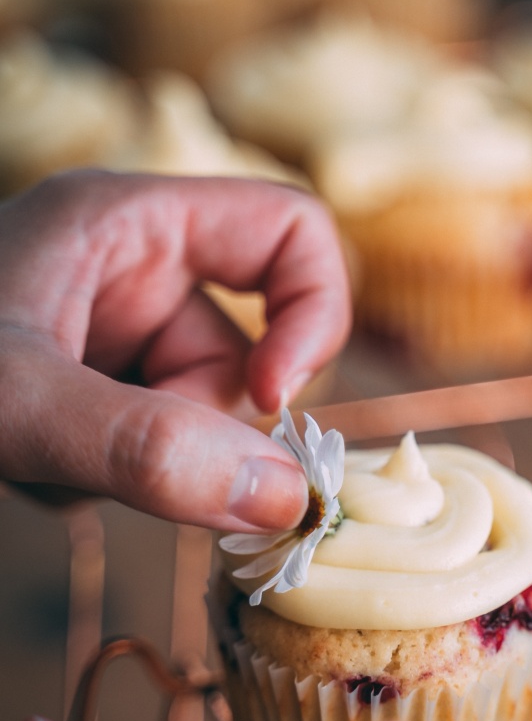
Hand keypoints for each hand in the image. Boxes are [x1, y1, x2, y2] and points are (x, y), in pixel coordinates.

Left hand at [0, 170, 351, 531]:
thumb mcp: (15, 405)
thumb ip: (147, 449)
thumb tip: (285, 498)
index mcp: (127, 222)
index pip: (290, 232)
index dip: (312, 312)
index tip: (274, 400)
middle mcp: (127, 269)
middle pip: (245, 345)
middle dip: (200, 422)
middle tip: (123, 462)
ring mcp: (106, 332)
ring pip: (198, 410)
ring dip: (148, 460)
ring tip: (53, 466)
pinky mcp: (87, 389)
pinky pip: (150, 441)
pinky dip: (113, 476)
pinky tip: (40, 474)